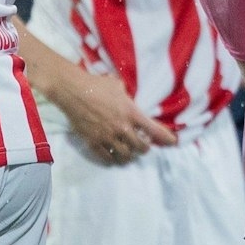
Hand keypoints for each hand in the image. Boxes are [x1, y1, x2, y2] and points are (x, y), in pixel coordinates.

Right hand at [55, 65, 174, 163]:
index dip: (165, 137)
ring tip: (129, 155)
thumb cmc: (96, 84)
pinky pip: (106, 157)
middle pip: (140, 147)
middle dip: (144, 148)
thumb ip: (127, 96)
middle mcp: (121, 127)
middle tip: (144, 147)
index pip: (153, 129)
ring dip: (130, 156)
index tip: (173, 142)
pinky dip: (112, 160)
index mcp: (130, 112)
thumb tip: (130, 98)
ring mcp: (107, 136)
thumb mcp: (118, 86)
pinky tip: (113, 159)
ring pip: (125, 155)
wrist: (72, 91)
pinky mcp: (93, 141)